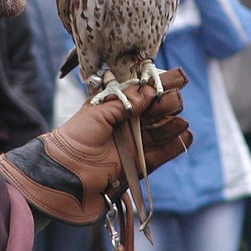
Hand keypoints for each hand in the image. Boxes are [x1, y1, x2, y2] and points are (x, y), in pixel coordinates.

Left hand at [0, 68, 190, 223]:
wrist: (66, 172)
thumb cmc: (76, 137)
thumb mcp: (98, 112)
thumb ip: (125, 102)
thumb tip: (149, 91)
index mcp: (115, 108)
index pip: (142, 93)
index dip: (159, 85)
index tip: (178, 78)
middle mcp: (127, 124)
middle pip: (155, 111)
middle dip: (166, 104)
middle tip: (172, 100)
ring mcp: (134, 144)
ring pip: (160, 131)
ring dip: (172, 124)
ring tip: (179, 119)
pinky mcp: (138, 164)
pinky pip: (161, 154)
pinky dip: (174, 146)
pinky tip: (185, 136)